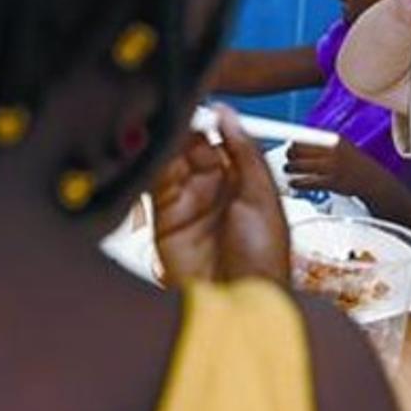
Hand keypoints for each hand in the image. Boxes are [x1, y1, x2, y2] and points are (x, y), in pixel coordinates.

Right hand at [151, 105, 289, 285]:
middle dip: (184, 129)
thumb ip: (244, 152)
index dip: (210, 122)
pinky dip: (148, 165)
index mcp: (244, 181)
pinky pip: (153, 184)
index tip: (200, 104)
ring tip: (160, 128)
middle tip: (175, 111)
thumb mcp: (263, 197)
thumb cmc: (263, 261)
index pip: (222, 140)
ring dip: (164, 143)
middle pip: (193, 147)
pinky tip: (148, 150)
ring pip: (171, 161)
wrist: (239, 305)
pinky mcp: (164, 219)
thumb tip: (228, 114)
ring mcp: (188, 204)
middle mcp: (215, 190)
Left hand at [284, 138, 387, 198]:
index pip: (305, 137)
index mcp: (333, 139)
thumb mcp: (340, 145)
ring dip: (290, 168)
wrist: (372, 180)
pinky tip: (294, 183)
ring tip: (287, 169)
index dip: (294, 143)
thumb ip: (321, 143)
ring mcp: (332, 167)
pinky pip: (308, 182)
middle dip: (290, 154)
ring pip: (300, 165)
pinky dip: (297, 183)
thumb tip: (295, 143)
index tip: (289, 146)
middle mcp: (332, 151)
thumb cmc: (352, 163)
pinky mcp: (332, 183)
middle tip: (288, 158)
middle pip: (299, 150)